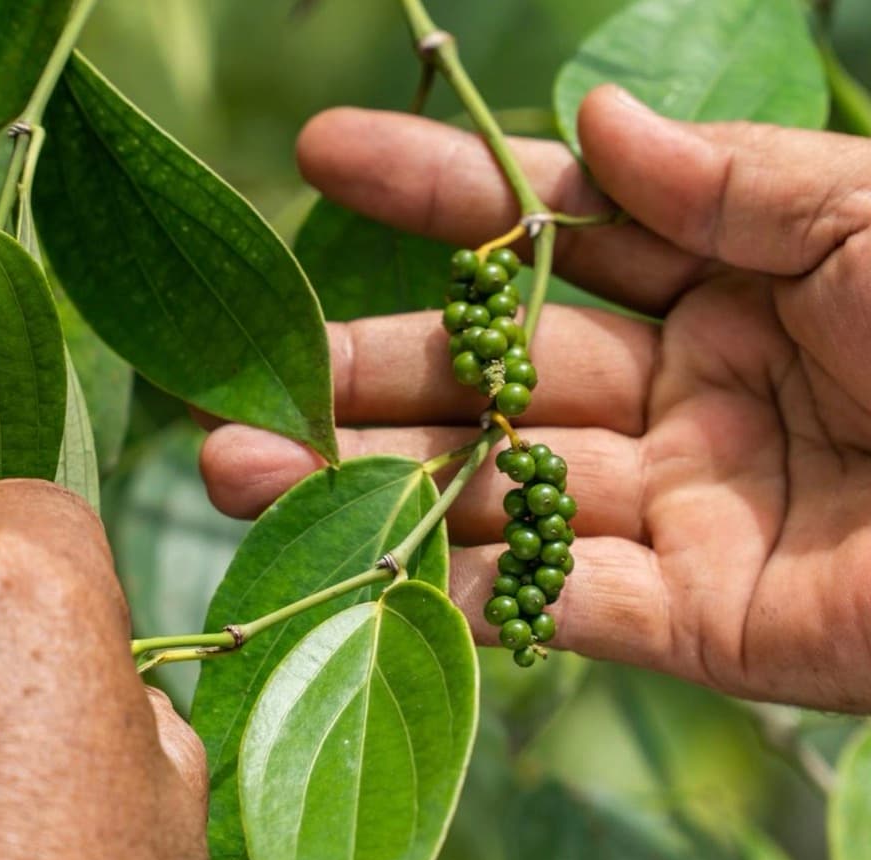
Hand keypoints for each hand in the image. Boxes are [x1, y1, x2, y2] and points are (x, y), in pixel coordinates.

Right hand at [201, 86, 870, 712]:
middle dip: (372, 366)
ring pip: (497, 494)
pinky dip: (467, 586)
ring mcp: (680, 511)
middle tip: (260, 366)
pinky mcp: (697, 624)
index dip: (440, 192)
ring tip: (240, 469)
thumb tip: (590, 124)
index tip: (327, 152)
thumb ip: (729, 180)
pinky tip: (360, 566)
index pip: (551, 231)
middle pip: (496, 375)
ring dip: (371, 487)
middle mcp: (684, 394)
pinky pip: (561, 600)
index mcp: (729, 283)